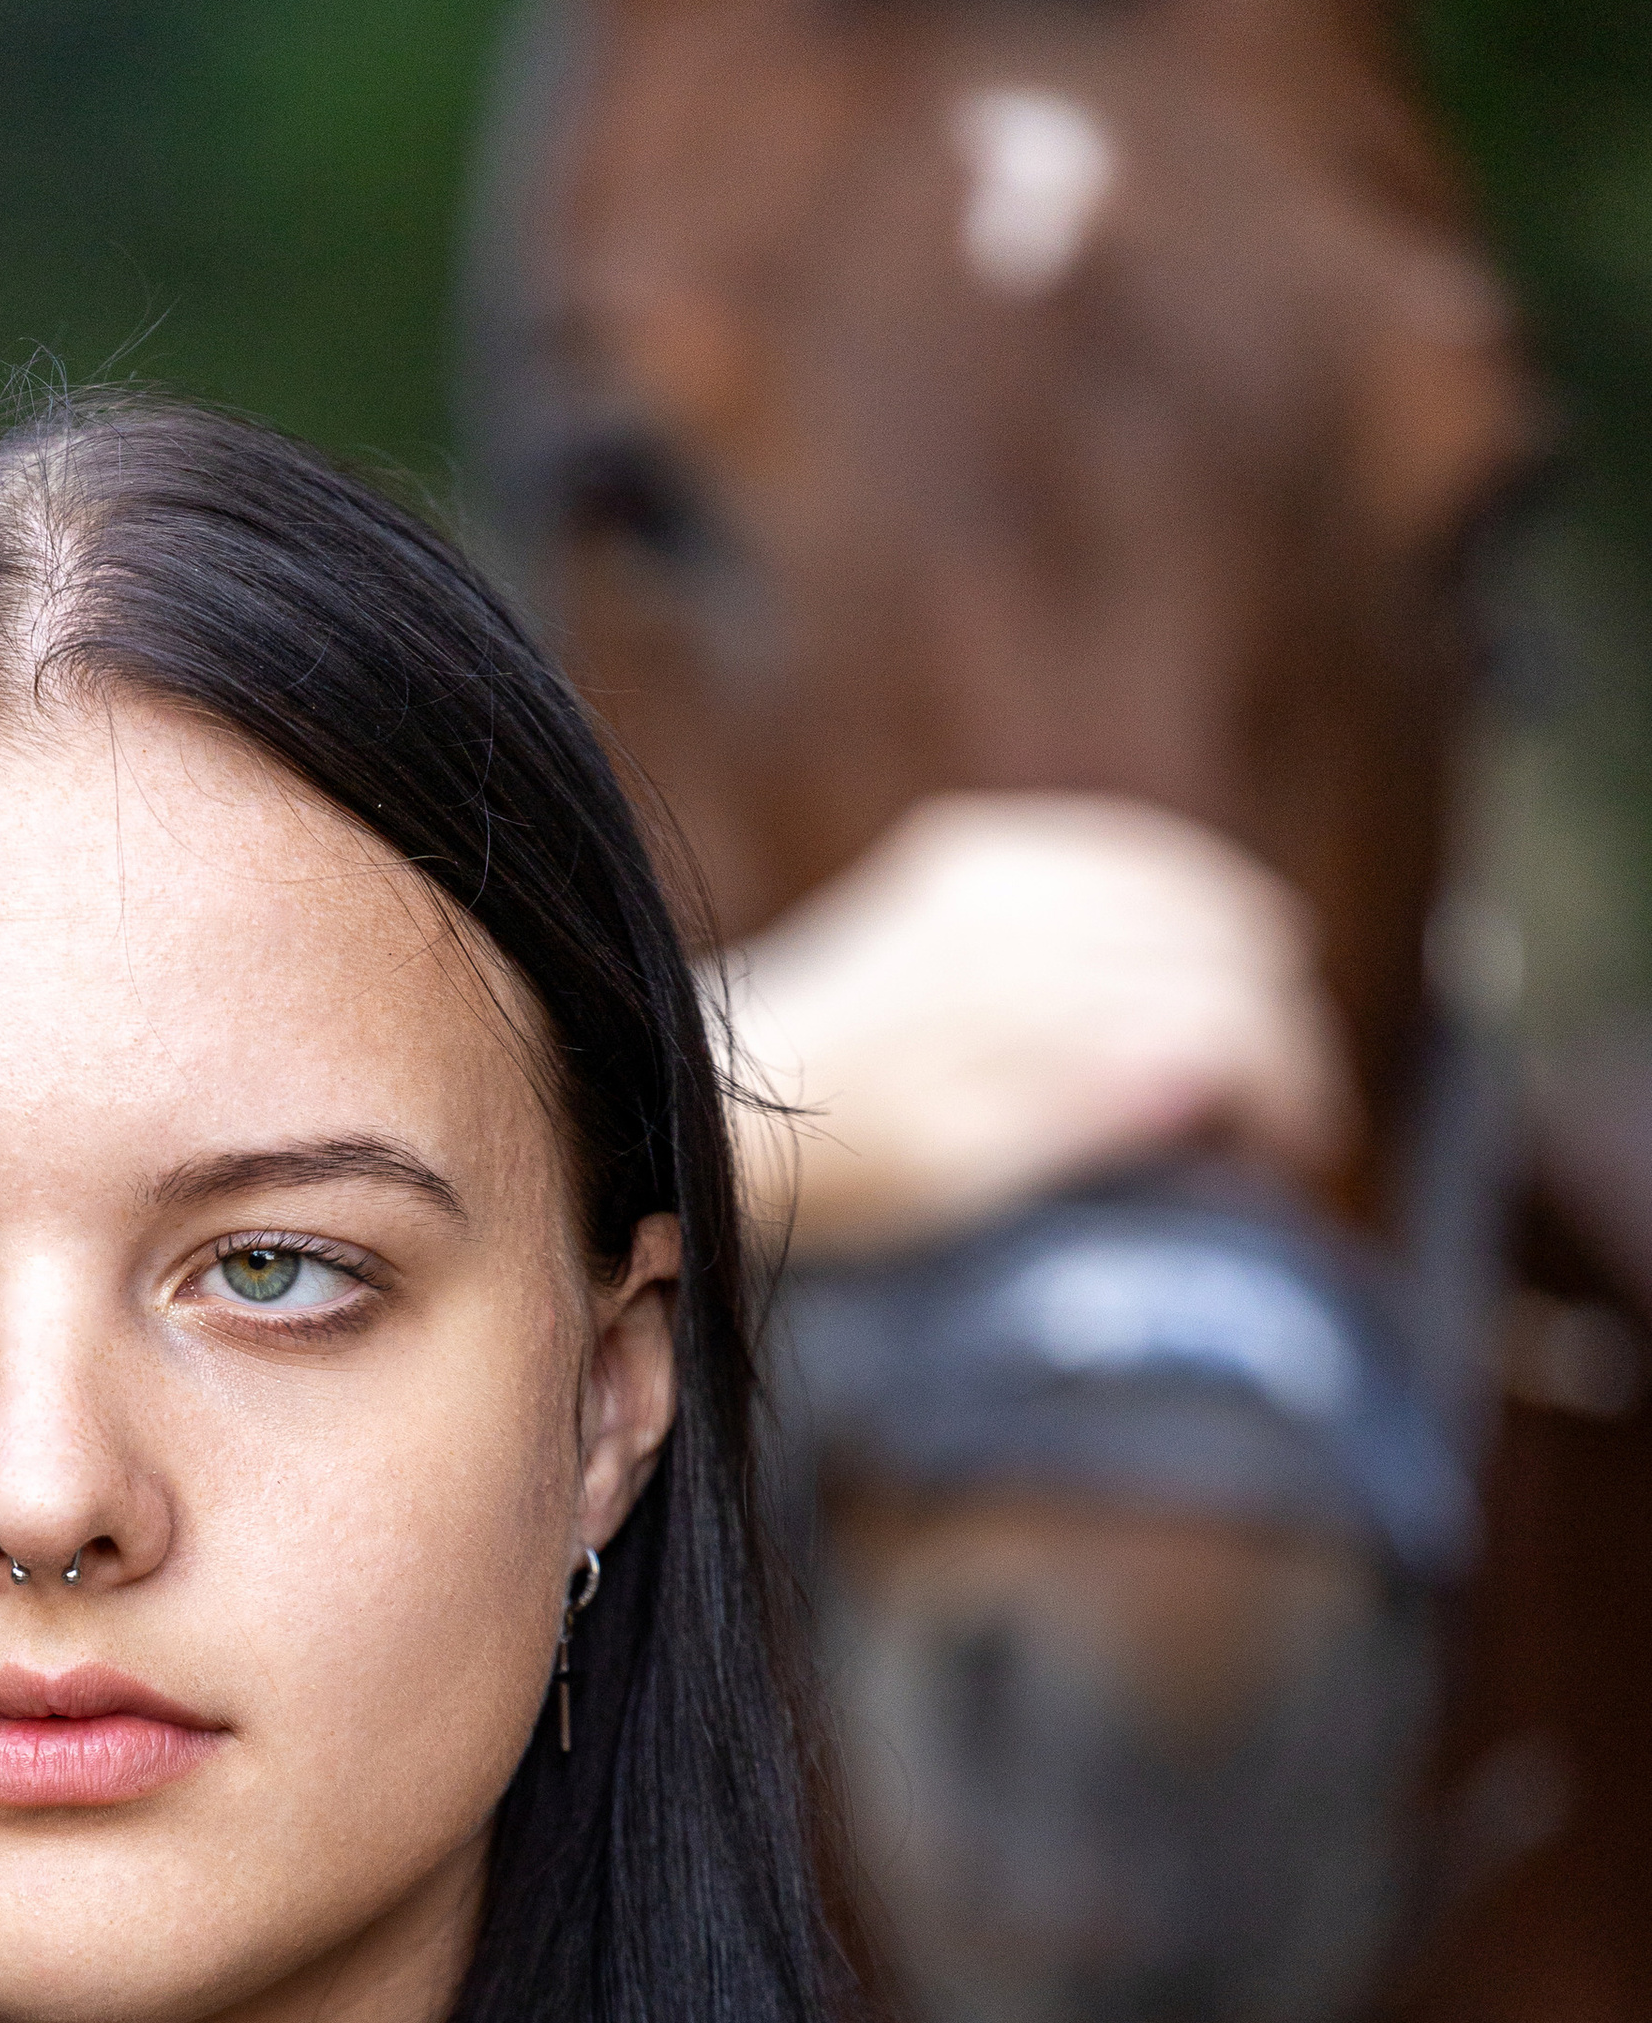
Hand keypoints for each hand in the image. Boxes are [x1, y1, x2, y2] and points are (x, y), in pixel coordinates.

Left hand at [707, 795, 1355, 1261]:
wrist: (718, 1094)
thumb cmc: (837, 1166)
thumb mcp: (957, 1175)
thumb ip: (1081, 1117)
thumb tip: (1208, 1068)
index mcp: (1014, 995)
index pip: (1214, 1012)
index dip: (1287, 1081)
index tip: (1304, 1150)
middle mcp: (1009, 907)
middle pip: (1219, 945)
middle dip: (1281, 1030)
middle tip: (1292, 1120)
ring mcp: (992, 865)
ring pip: (1193, 891)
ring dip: (1249, 969)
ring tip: (1261, 1056)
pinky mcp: (974, 848)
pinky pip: (1132, 855)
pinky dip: (1192, 908)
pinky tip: (1207, 962)